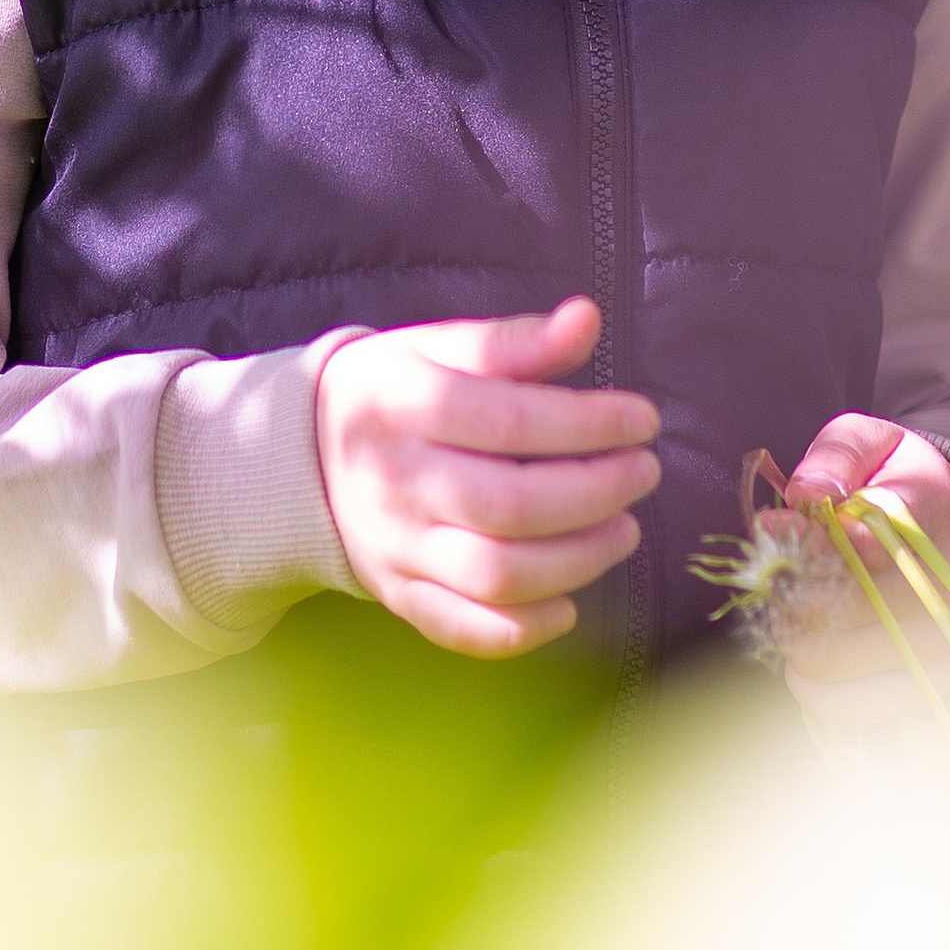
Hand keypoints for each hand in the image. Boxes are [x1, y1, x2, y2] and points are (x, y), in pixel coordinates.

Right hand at [314, 294, 659, 657]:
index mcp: (402, 406)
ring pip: (498, 575)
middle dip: (596, 493)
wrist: (306, 456)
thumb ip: (514, 340)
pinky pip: (467, 630)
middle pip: (510, 506)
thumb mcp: (438, 347)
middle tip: (643, 472)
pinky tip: (570, 603)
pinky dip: (526, 628)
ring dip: (579, 560)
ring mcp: (395, 548)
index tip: (642, 419)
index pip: (507, 420)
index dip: (587, 423)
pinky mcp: (401, 596)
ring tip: (624, 529)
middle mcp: (396, 483)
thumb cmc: (396, 390)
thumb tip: (586, 319)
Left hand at [779, 414, 949, 691]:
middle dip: (794, 599)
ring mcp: (942, 638)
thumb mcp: (867, 441)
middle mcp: (945, 580)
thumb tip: (805, 493)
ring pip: (853, 664)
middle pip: (853, 610)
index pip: (869, 537)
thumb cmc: (891, 481)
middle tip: (775, 585)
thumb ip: (835, 456)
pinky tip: (803, 666)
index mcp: (929, 507)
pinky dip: (820, 693)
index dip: (811, 544)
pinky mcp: (929, 683)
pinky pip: (865, 707)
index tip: (777, 528)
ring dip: (800, 647)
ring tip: (787, 623)